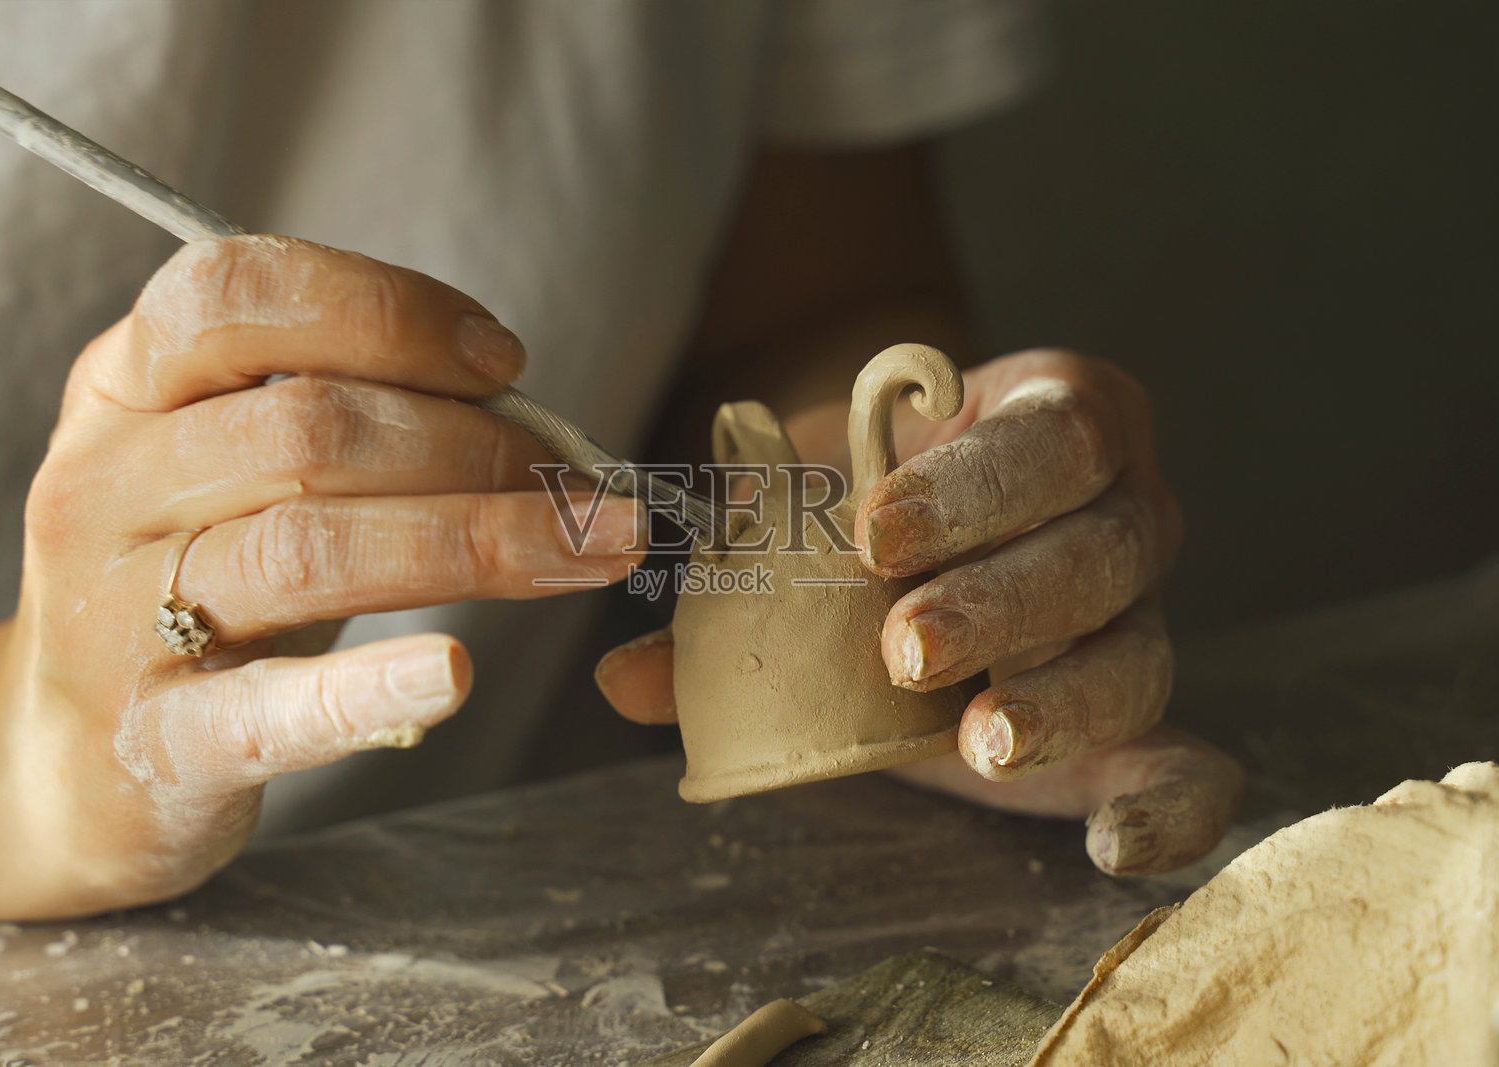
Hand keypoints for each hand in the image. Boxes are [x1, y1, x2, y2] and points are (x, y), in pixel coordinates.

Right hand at [0, 237, 642, 918]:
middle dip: (476, 444)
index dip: (387, 310)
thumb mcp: (233, 467)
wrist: (64, 757)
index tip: (505, 360)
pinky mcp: (155, 742)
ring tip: (592, 552)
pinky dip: (368, 691)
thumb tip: (532, 412)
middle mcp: (106, 487)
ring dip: (476, 541)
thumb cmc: (195, 576)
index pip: (238, 295)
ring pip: (308, 551)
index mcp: (126, 388)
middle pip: (306, 431)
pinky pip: (266, 709)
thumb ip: (348, 415)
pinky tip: (456, 675)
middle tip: (583, 483)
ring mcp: (117, 618)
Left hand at [596, 348, 1238, 875]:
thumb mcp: (805, 507)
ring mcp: (1140, 617)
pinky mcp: (1136, 720)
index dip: (977, 484)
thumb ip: (728, 571)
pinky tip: (1108, 846)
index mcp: (1054, 420)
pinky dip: (1166, 809)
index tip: (876, 533)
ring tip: (976, 739)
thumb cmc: (869, 504)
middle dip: (1006, 597)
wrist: (920, 536)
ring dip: (1060, 700)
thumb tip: (625, 678)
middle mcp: (1124, 511)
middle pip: (1106, 547)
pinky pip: (1193, 765)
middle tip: (905, 647)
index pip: (1053, 436)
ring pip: (1141, 655)